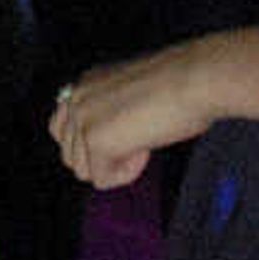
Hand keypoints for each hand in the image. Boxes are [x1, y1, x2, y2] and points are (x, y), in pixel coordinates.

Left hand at [50, 39, 225, 188]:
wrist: (196, 79)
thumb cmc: (182, 84)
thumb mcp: (134, 95)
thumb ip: (111, 114)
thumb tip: (109, 143)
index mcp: (85, 84)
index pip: (62, 130)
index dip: (94, 145)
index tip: (125, 139)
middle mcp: (76, 98)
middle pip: (70, 157)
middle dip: (104, 158)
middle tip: (140, 139)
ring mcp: (82, 119)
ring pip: (84, 171)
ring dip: (116, 164)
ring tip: (145, 139)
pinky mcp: (95, 140)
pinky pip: (102, 180)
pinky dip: (127, 173)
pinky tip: (146, 148)